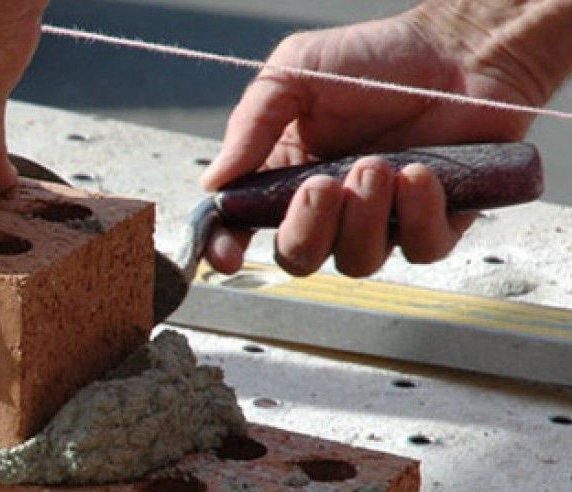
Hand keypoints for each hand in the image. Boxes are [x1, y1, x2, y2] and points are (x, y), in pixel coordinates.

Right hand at [198, 10, 538, 276]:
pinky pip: (421, 249)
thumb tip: (214, 183)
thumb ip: (250, 125)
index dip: (229, 247)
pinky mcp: (436, 220)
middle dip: (307, 228)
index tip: (230, 253)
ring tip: (379, 165)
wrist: (459, 47)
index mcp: (284, 174)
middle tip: (325, 184)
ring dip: (364, 218)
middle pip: (299, 257)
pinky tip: (418, 174)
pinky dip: (418, 216)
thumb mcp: (294, 72)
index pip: (244, 227)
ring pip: (357, 261)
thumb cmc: (376, 55)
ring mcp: (382, 218)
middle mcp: (330, 205)